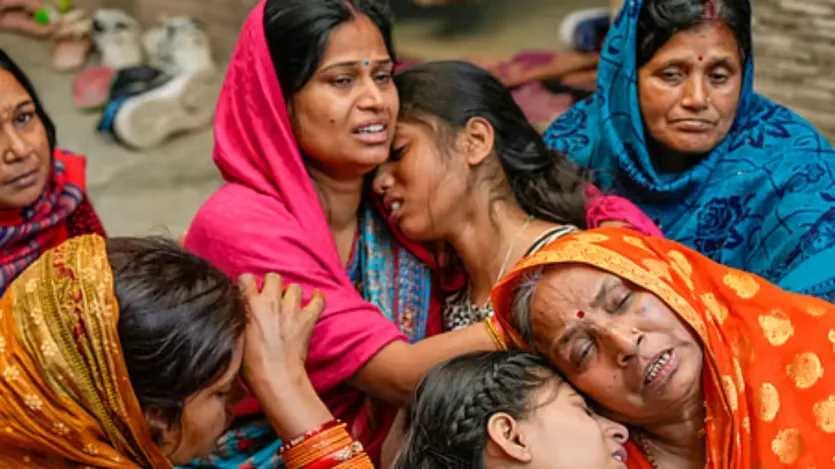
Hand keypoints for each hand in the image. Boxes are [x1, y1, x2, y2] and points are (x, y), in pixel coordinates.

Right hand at [239, 273, 323, 387]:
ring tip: (288, 305)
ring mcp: (292, 310)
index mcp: (250, 306)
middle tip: (270, 299)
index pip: (247, 278)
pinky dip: (316, 299)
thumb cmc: (251, 365)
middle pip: (273, 277)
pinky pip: (318, 301)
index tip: (249, 292)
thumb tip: (240, 308)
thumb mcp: (235, 336)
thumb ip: (238, 317)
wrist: (275, 378)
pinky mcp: (307, 320)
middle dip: (272, 286)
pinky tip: (313, 300)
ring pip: (294, 287)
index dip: (248, 285)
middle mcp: (272, 303)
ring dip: (291, 294)